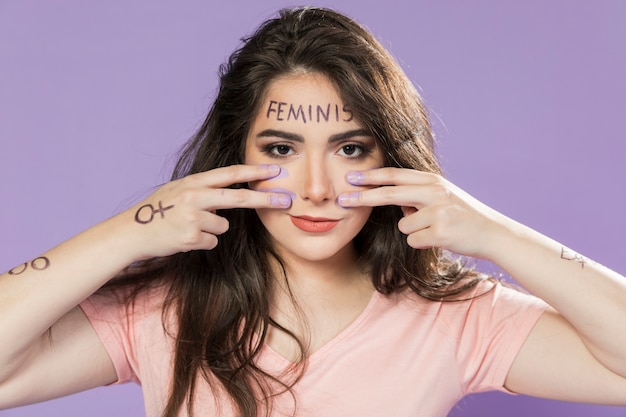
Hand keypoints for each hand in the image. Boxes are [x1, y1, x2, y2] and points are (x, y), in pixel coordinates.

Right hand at [126, 164, 290, 258]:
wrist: (131, 232)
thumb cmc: (157, 211)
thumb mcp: (177, 191)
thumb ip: (202, 189)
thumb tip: (229, 191)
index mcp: (193, 182)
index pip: (230, 174)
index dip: (254, 172)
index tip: (275, 170)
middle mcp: (194, 196)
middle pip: (239, 197)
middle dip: (265, 198)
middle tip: (286, 200)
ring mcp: (193, 217)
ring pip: (223, 226)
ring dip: (211, 230)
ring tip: (188, 228)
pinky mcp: (191, 237)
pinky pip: (211, 241)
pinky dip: (201, 242)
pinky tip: (184, 238)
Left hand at [338, 168, 510, 259]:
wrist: (492, 233)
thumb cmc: (463, 216)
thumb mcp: (442, 196)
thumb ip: (418, 194)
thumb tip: (394, 201)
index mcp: (432, 180)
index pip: (395, 175)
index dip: (371, 176)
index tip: (350, 177)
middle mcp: (434, 191)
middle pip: (390, 193)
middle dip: (363, 197)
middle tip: (342, 200)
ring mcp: (438, 211)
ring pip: (403, 225)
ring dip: (413, 231)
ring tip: (435, 230)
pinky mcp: (441, 231)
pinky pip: (414, 239)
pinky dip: (422, 242)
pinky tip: (440, 239)